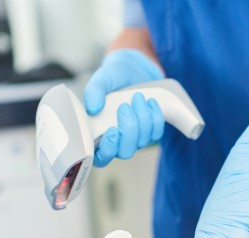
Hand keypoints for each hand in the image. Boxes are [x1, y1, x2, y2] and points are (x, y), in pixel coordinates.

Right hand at [83, 49, 164, 166]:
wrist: (134, 70)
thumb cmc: (114, 77)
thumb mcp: (101, 79)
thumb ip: (93, 91)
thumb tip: (92, 108)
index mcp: (98, 133)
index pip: (101, 157)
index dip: (108, 150)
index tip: (113, 130)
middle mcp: (117, 140)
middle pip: (125, 152)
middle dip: (129, 129)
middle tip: (126, 106)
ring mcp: (135, 139)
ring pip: (142, 142)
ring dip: (142, 119)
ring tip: (138, 97)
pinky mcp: (150, 133)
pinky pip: (156, 133)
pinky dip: (155, 117)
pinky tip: (150, 102)